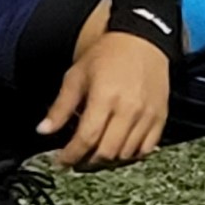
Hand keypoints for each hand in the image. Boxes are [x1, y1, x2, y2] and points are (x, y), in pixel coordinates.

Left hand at [43, 33, 171, 169]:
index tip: (60, 162)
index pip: (86, 138)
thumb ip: (61, 107)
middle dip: (87, 162)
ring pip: (126, 154)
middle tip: (75, 161)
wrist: (142, 42)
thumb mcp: (76, 76)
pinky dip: (130, 156)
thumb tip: (43, 130)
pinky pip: (146, 149)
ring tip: (93, 156)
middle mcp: (129, 110)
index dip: (71, 155)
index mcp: (105, 98)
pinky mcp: (161, 119)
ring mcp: (147, 116)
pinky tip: (117, 151)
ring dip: (107, 161)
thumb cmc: (107, 56)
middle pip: (107, 151)